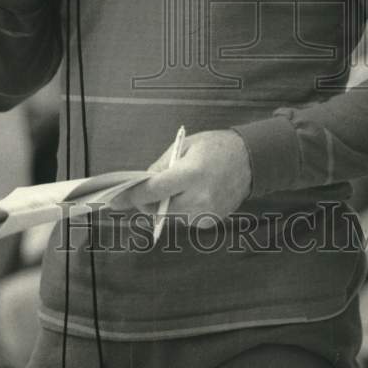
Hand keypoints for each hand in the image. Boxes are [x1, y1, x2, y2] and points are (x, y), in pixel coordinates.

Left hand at [113, 130, 252, 225]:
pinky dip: (180, 208)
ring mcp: (206, 213)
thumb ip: (162, 165)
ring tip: (175, 186)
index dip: (133, 195)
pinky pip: (184, 218)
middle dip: (146, 200)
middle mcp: (199, 198)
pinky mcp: (210, 221)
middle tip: (142, 190)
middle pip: (159, 208)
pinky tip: (190, 193)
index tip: (116, 198)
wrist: (251, 160)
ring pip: (170, 215)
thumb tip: (143, 182)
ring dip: (164, 204)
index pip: (154, 191)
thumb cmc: (216, 147)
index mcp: (192, 174)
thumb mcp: (186, 145)